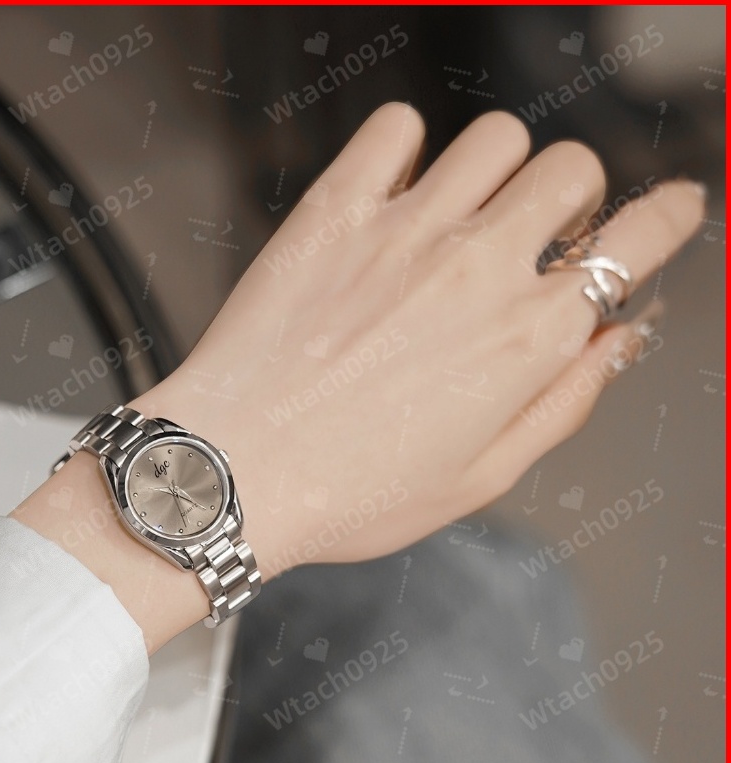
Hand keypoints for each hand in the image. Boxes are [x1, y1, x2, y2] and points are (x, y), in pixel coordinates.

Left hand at [132, 104, 702, 576]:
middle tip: (533, 238)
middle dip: (568, 199)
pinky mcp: (335, 212)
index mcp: (528, 338)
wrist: (236, 474)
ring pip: (495, 137)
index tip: (665, 212)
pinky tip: (391, 195)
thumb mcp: (481, 478)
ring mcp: (405, 230)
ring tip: (459, 219)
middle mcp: (479, 267)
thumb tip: (616, 338)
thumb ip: (563, 402)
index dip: (666, 216)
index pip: (638, 239)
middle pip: (571, 168)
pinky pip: (395, 128)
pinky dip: (404, 148)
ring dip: (494, 171)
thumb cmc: (350, 493)